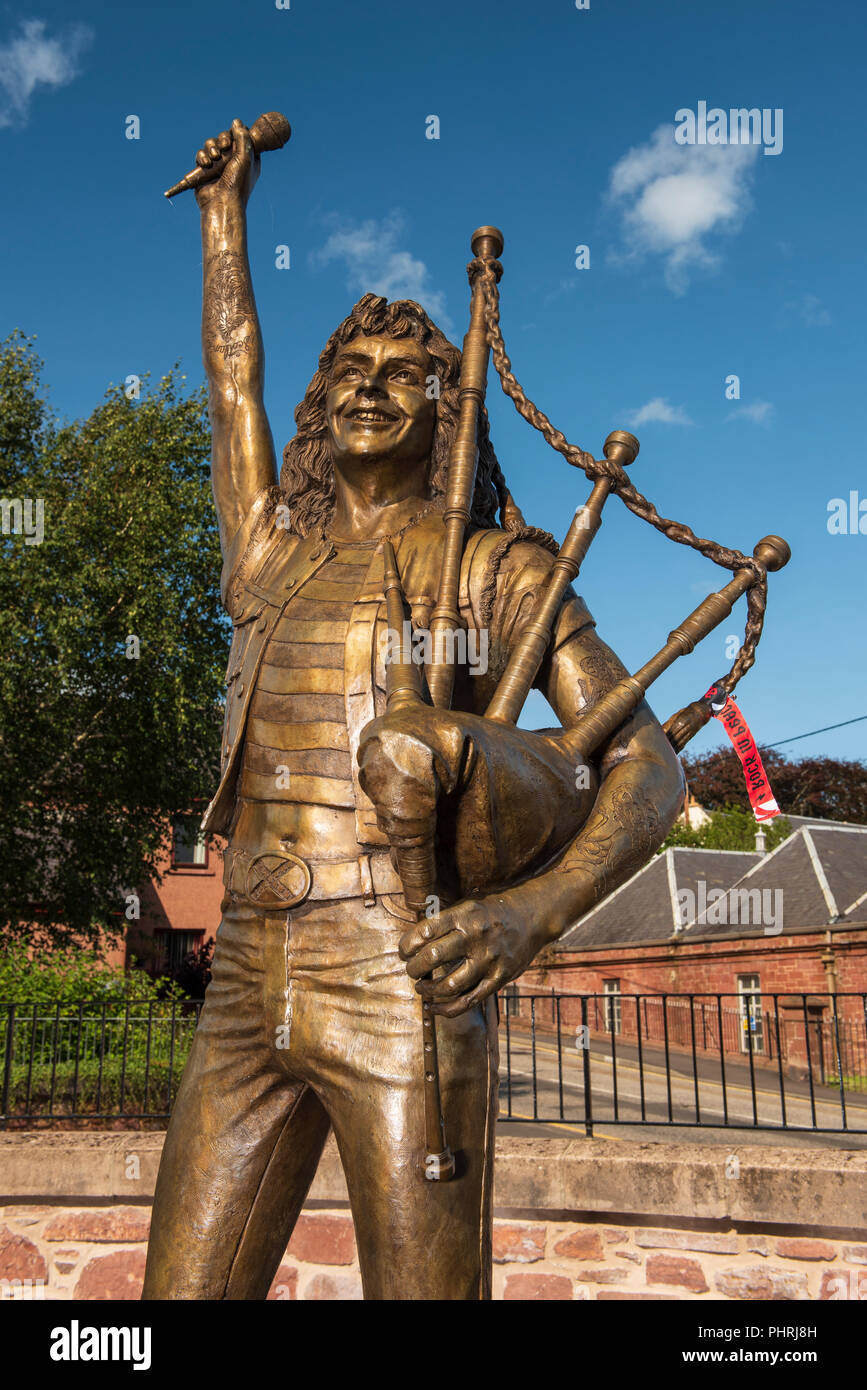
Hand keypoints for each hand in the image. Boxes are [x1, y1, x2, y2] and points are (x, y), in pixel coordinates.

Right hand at [194, 117, 259, 210]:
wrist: (221, 202)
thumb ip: (242, 137)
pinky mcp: (205, 169)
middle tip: (224, 148)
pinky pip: (201, 154)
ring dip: (211, 148)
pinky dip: (202, 156)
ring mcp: (218, 164)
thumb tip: (236, 121)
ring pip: (211, 144)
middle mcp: (233, 160)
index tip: (234, 138)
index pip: (240, 137)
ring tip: (214, 158)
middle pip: (224, 138)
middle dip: (222, 140)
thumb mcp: (245, 157)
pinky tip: (206, 163)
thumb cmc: (237, 183)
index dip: (236, 134)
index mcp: (247, 158)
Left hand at [398, 891, 548, 1017]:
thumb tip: (414, 940)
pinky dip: (447, 1009)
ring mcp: (488, 960)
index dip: (407, 944)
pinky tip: (434, 1008)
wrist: (532, 916)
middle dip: (414, 968)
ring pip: (449, 985)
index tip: (404, 951)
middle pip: (433, 957)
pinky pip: (469, 1000)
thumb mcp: (468, 904)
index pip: (425, 931)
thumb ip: (444, 920)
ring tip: (421, 988)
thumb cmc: (493, 910)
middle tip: (411, 970)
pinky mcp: (499, 978)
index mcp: (464, 916)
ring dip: (428, 990)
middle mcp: (475, 937)